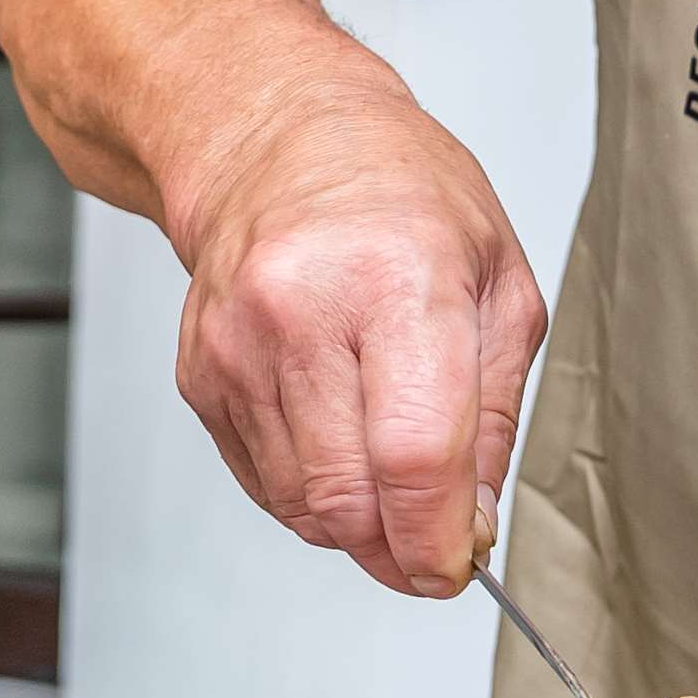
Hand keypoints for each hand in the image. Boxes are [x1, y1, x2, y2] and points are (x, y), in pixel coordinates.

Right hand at [160, 72, 545, 596]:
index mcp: (397, 280)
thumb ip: (492, 415)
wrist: (278, 136)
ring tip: (389, 466)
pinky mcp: (200, 374)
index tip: (458, 562)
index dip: (438, 539)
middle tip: (434, 542)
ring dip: (357, 521)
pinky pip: (263, 482)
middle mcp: (303, 310)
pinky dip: (310, 488)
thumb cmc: (400, 192)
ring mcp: (238, 345)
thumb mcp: (498, 281)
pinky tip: (338, 432)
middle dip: (399, 548)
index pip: (413, 456)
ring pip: (302, 505)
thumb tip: (474, 522)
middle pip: (350, 498)